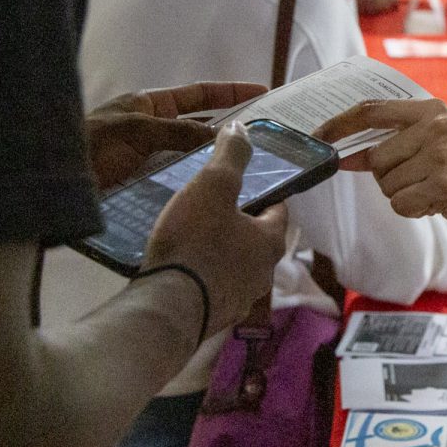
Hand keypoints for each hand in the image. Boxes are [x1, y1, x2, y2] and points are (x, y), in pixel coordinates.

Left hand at [85, 82, 265, 189]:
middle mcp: (152, 130)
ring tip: (246, 173)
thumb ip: (176, 131)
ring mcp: (148, 160)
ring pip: (190, 158)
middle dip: (227, 132)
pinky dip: (193, 186)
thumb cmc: (86, 144)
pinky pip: (176, 183)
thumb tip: (218, 135)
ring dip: (211, 164)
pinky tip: (214, 196)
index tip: (262, 93)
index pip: (198, 94)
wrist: (49, 184)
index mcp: (148, 106)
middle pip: (199, 127)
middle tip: (263, 141)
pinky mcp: (143, 186)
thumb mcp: (133, 130)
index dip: (230, 92)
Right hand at [141, 123, 288, 335]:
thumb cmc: (196, 242)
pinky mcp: (213, 318)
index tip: (248, 182)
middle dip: (240, 223)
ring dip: (222, 251)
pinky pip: (212, 288)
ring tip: (194, 233)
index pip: (279, 209)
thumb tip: (242, 127)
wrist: (167, 308)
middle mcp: (263, 274)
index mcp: (271, 242)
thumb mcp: (213, 187)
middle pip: (257, 240)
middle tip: (215, 206)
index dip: (266, 193)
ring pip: (236, 266)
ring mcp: (239, 300)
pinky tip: (182, 266)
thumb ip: (230, 156)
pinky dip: (203, 275)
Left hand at [317, 99, 446, 241]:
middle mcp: (436, 126)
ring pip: (387, 184)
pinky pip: (401, 203)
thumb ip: (392, 144)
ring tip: (431, 190)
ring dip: (403, 195)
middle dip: (388, 177)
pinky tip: (436, 203)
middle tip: (417, 179)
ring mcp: (442, 154)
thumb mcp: (431, 145)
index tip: (318, 135)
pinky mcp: (445, 183)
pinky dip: (413, 210)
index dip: (340, 123)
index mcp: (430, 110)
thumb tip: (343, 155)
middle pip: (375, 157)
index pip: (372, 110)